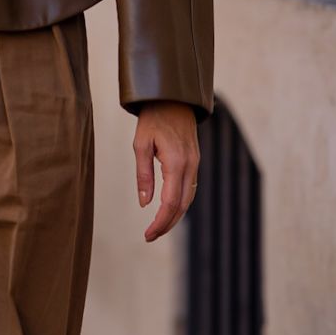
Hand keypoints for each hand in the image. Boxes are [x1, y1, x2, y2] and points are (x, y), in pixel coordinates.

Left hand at [133, 100, 199, 242]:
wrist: (173, 98)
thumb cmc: (153, 118)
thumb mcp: (140, 144)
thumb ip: (143, 175)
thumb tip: (145, 204)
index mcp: (176, 161)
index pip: (170, 202)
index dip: (160, 222)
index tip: (148, 235)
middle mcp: (190, 165)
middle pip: (182, 205)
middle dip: (167, 224)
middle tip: (150, 236)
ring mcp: (195, 164)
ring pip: (188, 199)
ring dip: (174, 216)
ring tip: (157, 228)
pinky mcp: (195, 162)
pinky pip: (190, 189)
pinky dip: (180, 203)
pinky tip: (168, 209)